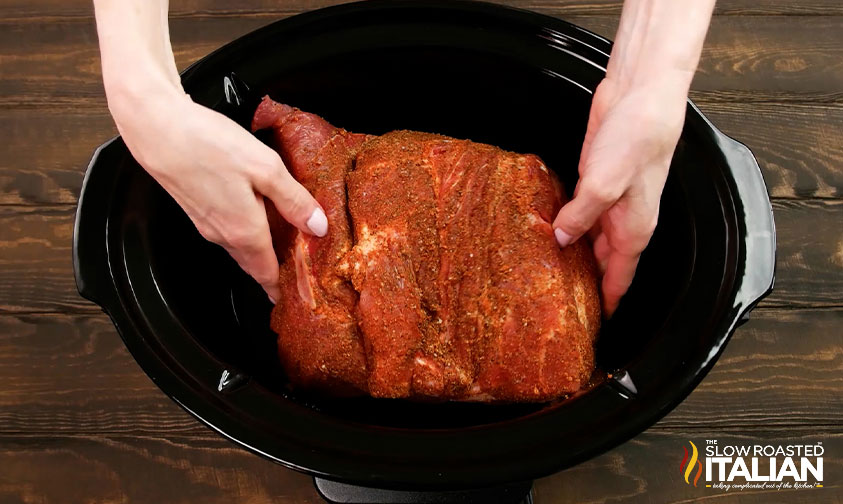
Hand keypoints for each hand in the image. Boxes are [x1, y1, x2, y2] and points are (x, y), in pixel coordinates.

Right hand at [109, 89, 326, 302]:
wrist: (157, 129)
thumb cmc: (210, 145)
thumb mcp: (265, 168)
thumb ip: (293, 200)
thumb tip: (319, 228)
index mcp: (244, 231)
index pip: (268, 273)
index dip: (283, 288)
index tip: (297, 298)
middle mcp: (223, 235)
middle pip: (253, 264)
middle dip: (273, 274)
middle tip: (294, 278)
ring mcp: (206, 223)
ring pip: (239, 247)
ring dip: (259, 253)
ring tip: (281, 250)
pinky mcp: (195, 208)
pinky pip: (226, 231)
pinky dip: (244, 234)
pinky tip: (255, 217)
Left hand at [553, 77, 686, 315]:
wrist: (641, 95)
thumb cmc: (638, 137)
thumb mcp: (605, 182)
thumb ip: (581, 215)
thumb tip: (560, 240)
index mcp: (633, 229)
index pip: (618, 279)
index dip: (605, 305)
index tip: (590, 327)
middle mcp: (623, 220)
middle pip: (600, 263)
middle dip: (581, 283)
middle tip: (554, 302)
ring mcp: (608, 200)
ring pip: (587, 239)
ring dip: (569, 253)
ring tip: (542, 273)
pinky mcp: (593, 181)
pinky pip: (578, 212)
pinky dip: (563, 224)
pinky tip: (544, 231)